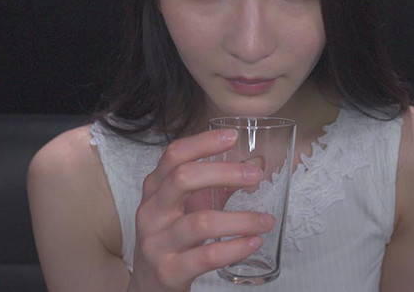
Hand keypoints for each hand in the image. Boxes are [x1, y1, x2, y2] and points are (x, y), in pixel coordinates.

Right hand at [127, 129, 276, 291]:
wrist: (148, 284)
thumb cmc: (171, 238)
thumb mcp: (185, 207)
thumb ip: (216, 187)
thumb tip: (255, 164)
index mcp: (155, 189)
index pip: (174, 155)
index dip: (203, 142)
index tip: (232, 136)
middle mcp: (151, 211)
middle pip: (183, 178)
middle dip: (224, 173)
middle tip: (255, 176)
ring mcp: (157, 242)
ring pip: (201, 222)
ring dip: (241, 219)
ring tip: (266, 221)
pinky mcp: (169, 270)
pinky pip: (207, 256)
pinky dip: (236, 248)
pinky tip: (254, 242)